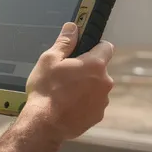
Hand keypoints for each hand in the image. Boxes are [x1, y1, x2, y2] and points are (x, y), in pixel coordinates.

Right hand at [20, 23, 114, 142]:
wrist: (44, 124)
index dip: (95, 47)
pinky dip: (84, 103)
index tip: (82, 51)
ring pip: (97, 87)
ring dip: (87, 87)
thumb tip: (73, 27)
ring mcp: (102, 101)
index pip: (106, 47)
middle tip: (67, 75)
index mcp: (96, 65)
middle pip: (100, 69)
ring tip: (66, 93)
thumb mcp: (49, 60)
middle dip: (88, 70)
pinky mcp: (97, 116)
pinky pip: (93, 103)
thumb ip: (64, 42)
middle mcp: (105, 82)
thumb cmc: (46, 89)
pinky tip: (68, 106)